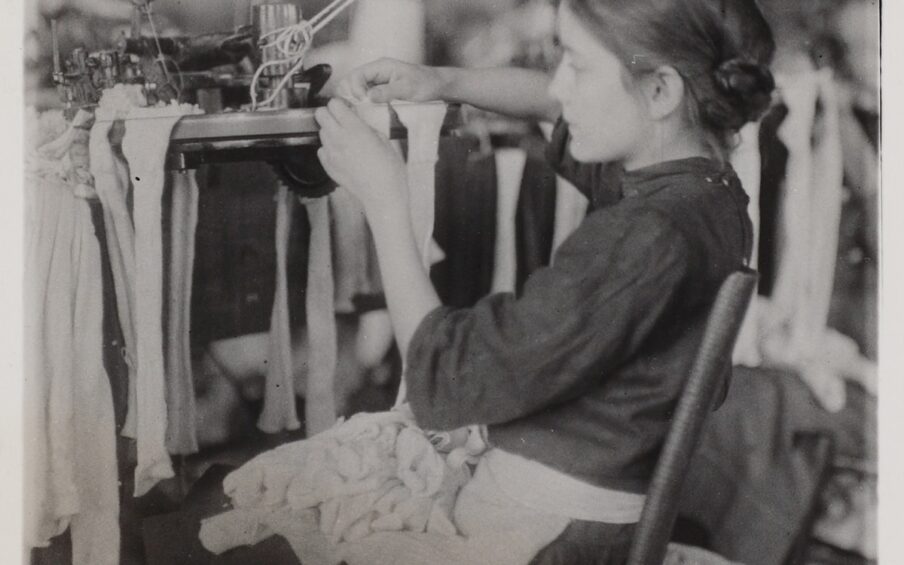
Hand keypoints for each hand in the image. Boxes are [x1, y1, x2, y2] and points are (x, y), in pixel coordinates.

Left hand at [314, 99, 408, 216]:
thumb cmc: (389, 169)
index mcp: (354, 128)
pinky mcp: (328, 166)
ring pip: (321, 132)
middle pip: (320, 114)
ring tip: (345, 140)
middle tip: (341, 121)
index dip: (341, 105)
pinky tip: (342, 154)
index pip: (334, 104)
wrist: (382, 195)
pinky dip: (329, 149)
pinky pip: (322, 150)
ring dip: (330, 132)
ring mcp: (331, 153)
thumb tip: (358, 120)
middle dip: (330, 114)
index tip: (347, 109)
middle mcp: (338, 138)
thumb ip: (366, 126)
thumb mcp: (383, 139)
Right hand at [335, 58, 446, 103]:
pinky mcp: (380, 93)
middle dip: (349, 95)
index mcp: (381, 66)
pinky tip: (366, 114)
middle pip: (350, 81)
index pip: (356, 74)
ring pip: (355, 90)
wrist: (438, 86)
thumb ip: (388, 92)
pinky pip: (365, 98)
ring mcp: (377, 83)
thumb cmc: (426, 84)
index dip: (354, 88)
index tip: (362, 101)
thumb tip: (368, 97)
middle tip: (358, 109)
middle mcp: (375, 73)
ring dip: (354, 101)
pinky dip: (362, 105)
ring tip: (360, 113)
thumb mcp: (408, 88)